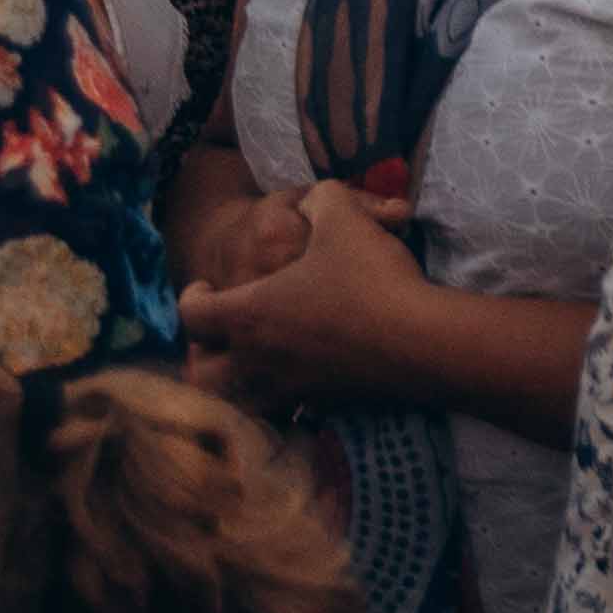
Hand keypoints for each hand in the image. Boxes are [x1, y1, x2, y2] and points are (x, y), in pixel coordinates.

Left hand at [181, 179, 432, 412]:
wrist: (421, 341)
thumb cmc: (370, 279)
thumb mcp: (343, 217)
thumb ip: (319, 199)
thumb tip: (314, 201)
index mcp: (249, 314)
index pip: (191, 315)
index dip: (191, 297)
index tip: (205, 285)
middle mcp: (257, 360)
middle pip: (200, 373)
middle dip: (201, 354)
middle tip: (218, 335)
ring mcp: (288, 388)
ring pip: (235, 401)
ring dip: (232, 384)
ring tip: (248, 364)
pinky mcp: (321, 406)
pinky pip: (279, 413)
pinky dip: (274, 401)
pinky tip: (295, 379)